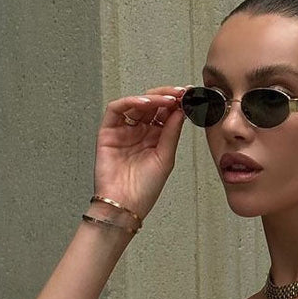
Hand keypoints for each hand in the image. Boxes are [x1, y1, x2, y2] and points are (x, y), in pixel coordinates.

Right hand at [93, 84, 190, 221]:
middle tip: (180, 93)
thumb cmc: (144, 189)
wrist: (126, 205)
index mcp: (155, 139)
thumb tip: (180, 111)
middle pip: (152, 105)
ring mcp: (124, 130)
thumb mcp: (166, 158)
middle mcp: (140, 132)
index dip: (177, 103)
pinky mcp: (108, 131)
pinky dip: (131, 102)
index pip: (165, 114)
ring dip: (153, 98)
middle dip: (167, 97)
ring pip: (136, 104)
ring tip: (168, 99)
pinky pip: (117, 109)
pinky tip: (146, 103)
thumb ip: (171, 133)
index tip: (189, 96)